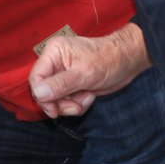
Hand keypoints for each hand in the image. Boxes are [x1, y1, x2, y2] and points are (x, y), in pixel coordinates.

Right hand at [28, 22, 151, 117]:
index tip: (54, 110)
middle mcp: (54, 62)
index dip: (42, 96)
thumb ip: (60, 84)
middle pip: (44, 91)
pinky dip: (76, 104)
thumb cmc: (108, 60)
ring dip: (70, 104)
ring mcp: (62, 74)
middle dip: (60, 103)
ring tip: (87, 98)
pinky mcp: (71, 84)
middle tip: (76, 107)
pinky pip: (66, 100)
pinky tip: (89, 96)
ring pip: (55, 99)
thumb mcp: (84, 74)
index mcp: (53, 52)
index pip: (36, 78)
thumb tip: (38, 93)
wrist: (128, 61)